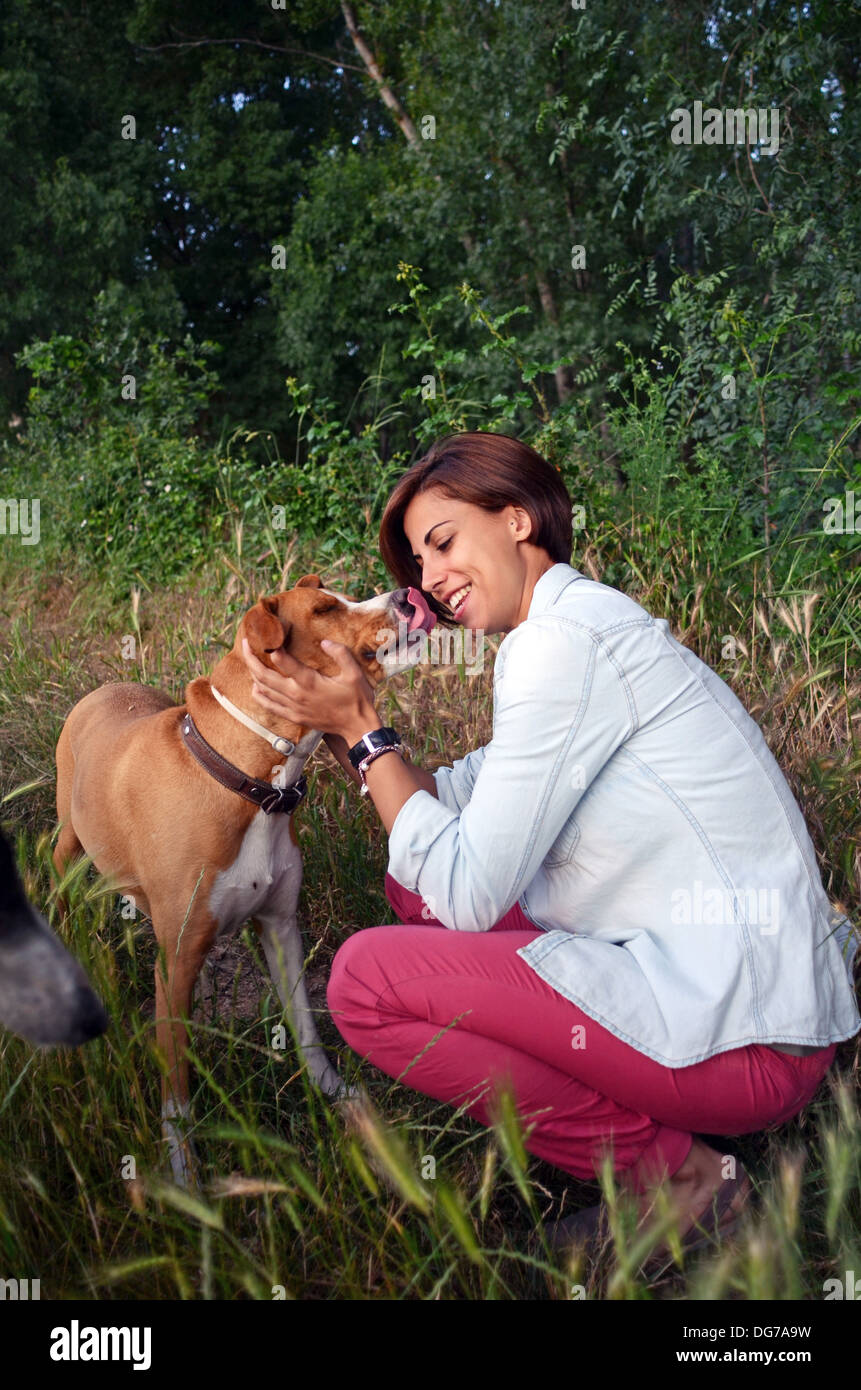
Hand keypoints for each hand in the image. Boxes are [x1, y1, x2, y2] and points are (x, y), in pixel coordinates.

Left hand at [241, 636, 377, 740]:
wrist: (356, 728)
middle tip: (245, 644)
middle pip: (263, 675)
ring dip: (253, 674)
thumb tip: (324, 642)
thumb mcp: (354, 673)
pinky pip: (268, 705)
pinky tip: (256, 685)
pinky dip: (259, 694)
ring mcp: (292, 708)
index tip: (267, 635)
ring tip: (250, 660)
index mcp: (309, 682)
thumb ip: (340, 654)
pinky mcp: (293, 717)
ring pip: (262, 690)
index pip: (282, 661)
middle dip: (251, 658)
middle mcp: (296, 695)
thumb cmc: (357, 700)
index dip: (272, 646)